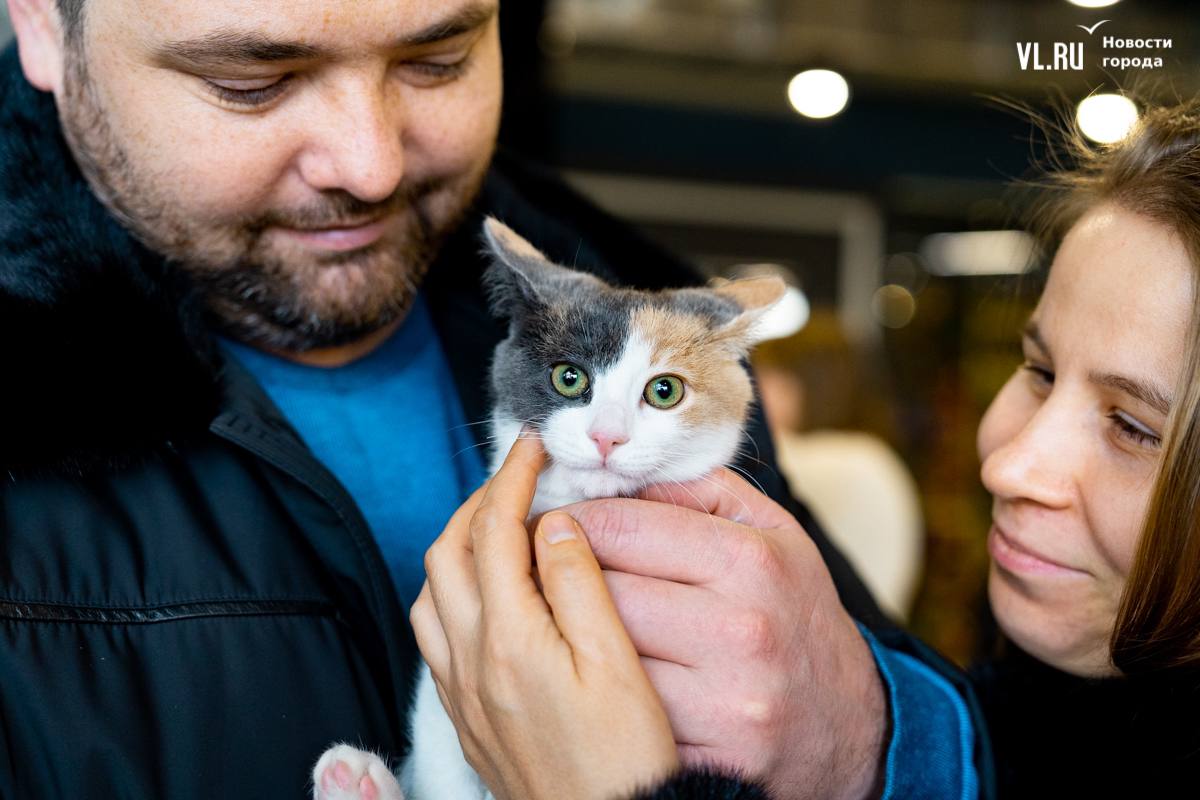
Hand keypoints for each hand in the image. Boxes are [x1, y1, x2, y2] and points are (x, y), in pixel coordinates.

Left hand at [410, 435, 679, 799]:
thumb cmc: (626, 761)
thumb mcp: (618, 664)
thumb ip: (579, 584)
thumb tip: (553, 522)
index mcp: (509, 639)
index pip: (494, 531)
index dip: (512, 478)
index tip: (534, 447)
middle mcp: (469, 663)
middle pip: (448, 555)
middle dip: (478, 503)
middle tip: (519, 479)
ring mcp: (462, 694)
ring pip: (432, 595)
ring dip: (458, 548)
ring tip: (502, 529)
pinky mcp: (467, 718)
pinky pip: (436, 636)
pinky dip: (454, 593)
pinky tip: (490, 598)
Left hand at [563, 470, 886, 799]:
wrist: (850, 722)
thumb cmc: (794, 612)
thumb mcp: (774, 533)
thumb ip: (703, 491)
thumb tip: (621, 473)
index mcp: (750, 561)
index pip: (624, 527)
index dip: (576, 521)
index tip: (558, 524)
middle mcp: (741, 630)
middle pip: (604, 593)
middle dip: (566, 579)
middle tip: (546, 574)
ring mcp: (727, 701)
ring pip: (606, 658)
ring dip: (577, 641)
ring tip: (569, 626)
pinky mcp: (714, 757)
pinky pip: (627, 718)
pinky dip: (608, 698)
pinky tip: (604, 683)